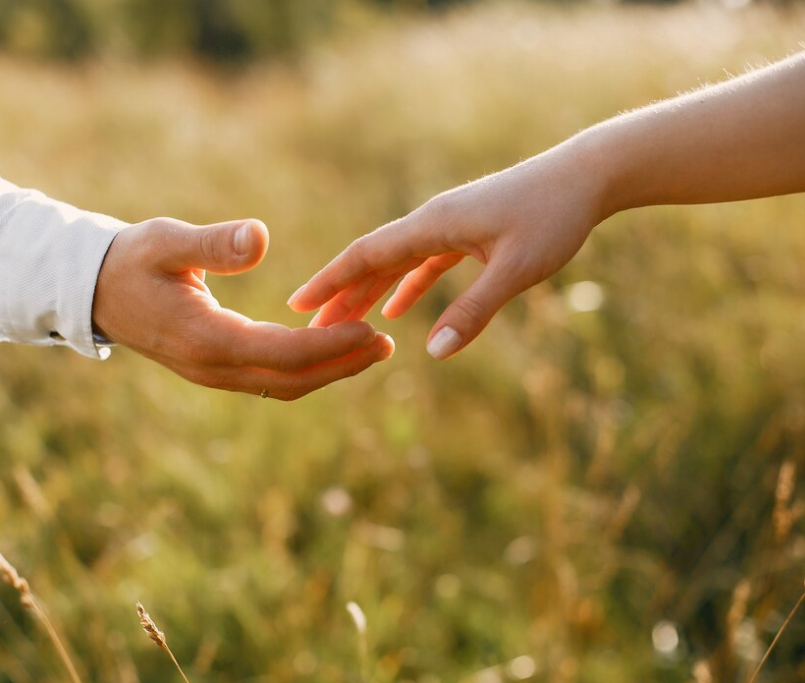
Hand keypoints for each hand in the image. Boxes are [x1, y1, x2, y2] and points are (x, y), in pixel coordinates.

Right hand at [92, 217, 394, 399]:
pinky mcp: (216, 369)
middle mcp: (212, 367)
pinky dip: (305, 367)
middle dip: (342, 366)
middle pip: (291, 380)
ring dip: (328, 371)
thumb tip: (260, 238)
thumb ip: (211, 243)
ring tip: (371, 348)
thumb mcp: (165, 241)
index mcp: (205, 339)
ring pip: (283, 386)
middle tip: (388, 345)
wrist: (94, 291)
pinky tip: (330, 346)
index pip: (282, 353)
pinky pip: (270, 379)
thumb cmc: (130, 259)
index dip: (330, 345)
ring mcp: (214, 374)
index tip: (371, 330)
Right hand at [288, 143, 604, 359]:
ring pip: (395, 262)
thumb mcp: (515, 269)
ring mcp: (448, 225)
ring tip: (343, 323)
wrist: (586, 176)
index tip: (297, 304)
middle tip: (311, 329)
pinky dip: (405, 286)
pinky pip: (423, 262)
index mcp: (433, 224)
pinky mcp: (466, 231)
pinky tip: (398, 311)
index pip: (366, 255)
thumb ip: (474, 310)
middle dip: (341, 295)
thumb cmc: (553, 216)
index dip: (330, 281)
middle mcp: (432, 221)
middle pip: (372, 261)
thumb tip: (434, 351)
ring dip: (368, 293)